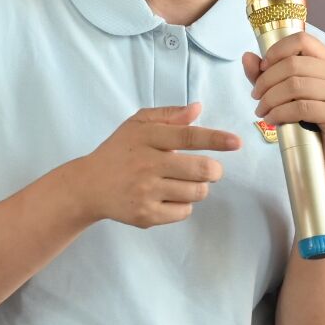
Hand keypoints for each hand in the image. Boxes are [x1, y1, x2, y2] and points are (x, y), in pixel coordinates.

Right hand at [69, 104, 238, 228]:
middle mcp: (147, 165)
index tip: (236, 142)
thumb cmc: (119, 151)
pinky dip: (183, 205)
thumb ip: (168, 116)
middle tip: (210, 170)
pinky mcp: (146, 215)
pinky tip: (169, 197)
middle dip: (214, 170)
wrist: (88, 186)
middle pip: (200, 169)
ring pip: (196, 192)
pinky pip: (183, 212)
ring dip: (198, 187)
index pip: (187, 136)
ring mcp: (146, 192)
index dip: (215, 139)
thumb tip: (198, 108)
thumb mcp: (137, 125)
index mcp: (146, 138)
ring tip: (182, 182)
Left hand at [245, 32, 324, 156]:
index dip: (276, 51)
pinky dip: (280, 113)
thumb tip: (247, 56)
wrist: (324, 150)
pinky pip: (302, 108)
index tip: (262, 68)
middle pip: (293, 64)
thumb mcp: (281, 90)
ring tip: (261, 110)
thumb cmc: (304, 116)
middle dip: (267, 81)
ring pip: (295, 86)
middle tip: (256, 96)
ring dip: (270, 99)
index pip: (301, 40)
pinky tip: (272, 119)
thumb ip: (264, 73)